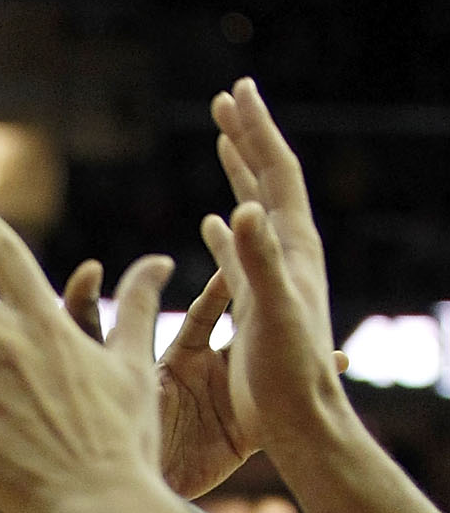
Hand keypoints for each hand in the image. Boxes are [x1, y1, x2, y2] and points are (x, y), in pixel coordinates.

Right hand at [202, 80, 345, 450]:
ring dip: (240, 173)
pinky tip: (213, 220)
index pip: (276, 174)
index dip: (256, 130)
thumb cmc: (289, 374)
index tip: (237, 91)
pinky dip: (226, 227)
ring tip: (225, 140)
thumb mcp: (273, 313)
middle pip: (269, 181)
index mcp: (293, 248)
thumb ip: (258, 260)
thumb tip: (243, 207)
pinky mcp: (257, 303)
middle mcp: (288, 255)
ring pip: (255, 210)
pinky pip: (239, 250)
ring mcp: (273, 276)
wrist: (300, 420)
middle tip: (229, 98)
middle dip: (247, 137)